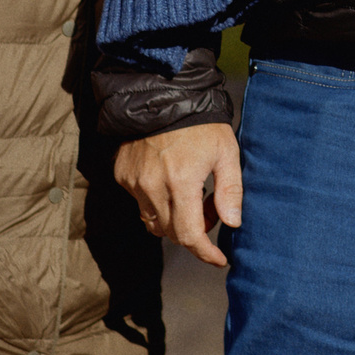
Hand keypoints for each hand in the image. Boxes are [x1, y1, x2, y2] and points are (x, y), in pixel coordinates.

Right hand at [114, 122, 242, 266]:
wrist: (164, 95)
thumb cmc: (202, 124)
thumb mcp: (226, 152)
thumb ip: (230, 190)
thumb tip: (232, 224)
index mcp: (182, 182)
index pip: (189, 235)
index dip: (205, 253)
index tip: (219, 260)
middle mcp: (153, 186)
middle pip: (171, 233)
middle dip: (194, 233)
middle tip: (210, 212)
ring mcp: (134, 181)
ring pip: (153, 222)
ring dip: (173, 221)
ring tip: (190, 196)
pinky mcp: (122, 175)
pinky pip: (140, 203)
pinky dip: (156, 202)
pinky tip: (169, 181)